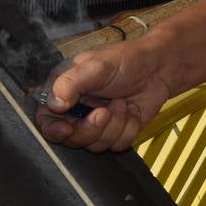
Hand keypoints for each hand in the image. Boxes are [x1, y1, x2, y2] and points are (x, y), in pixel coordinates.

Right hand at [33, 42, 175, 152]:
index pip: (46, 119)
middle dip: (92, 127)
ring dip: (115, 124)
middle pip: (71, 138)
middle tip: (105, 110)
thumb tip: (54, 104)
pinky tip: (132, 111)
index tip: (67, 129)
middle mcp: (77, 110)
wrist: (158, 68)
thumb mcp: (96, 66)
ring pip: (96, 145)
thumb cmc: (126, 61)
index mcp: (64, 91)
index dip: (53, 129)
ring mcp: (97, 123)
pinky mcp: (116, 132)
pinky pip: (117, 145)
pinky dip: (129, 128)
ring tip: (122, 102)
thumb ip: (71, 83)